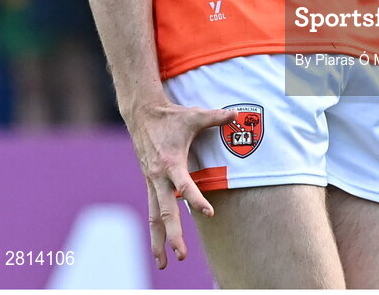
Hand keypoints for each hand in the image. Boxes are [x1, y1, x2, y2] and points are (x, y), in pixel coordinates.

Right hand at [126, 99, 235, 269]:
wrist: (142, 115)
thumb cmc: (171, 116)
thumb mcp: (194, 115)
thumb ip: (215, 117)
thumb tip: (236, 114)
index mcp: (170, 162)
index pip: (184, 185)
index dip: (196, 198)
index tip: (208, 212)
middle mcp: (158, 176)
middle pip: (165, 210)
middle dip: (173, 234)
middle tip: (182, 254)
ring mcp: (152, 182)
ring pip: (154, 217)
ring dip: (158, 241)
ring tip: (163, 264)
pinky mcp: (149, 184)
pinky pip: (151, 210)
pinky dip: (154, 229)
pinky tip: (158, 247)